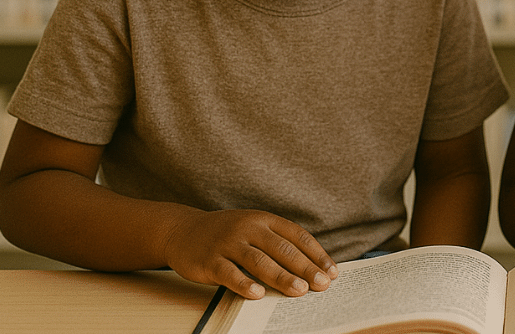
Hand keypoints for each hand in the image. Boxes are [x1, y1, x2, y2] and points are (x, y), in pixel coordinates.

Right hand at [161, 209, 337, 299]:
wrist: (182, 230)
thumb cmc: (227, 234)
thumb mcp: (254, 229)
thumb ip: (277, 244)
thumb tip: (311, 269)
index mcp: (264, 219)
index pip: (297, 236)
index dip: (316, 254)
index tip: (332, 271)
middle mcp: (248, 228)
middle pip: (282, 249)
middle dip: (305, 268)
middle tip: (322, 284)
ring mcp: (228, 243)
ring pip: (259, 261)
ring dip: (282, 277)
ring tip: (300, 290)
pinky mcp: (210, 260)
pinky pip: (229, 273)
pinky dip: (244, 284)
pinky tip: (258, 294)